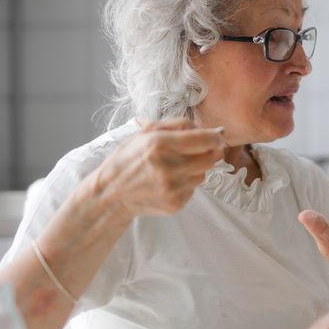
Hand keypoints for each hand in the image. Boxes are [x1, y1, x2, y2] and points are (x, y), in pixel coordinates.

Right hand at [92, 118, 224, 218]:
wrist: (111, 193)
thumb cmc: (129, 158)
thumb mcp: (146, 132)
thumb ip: (179, 125)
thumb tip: (212, 130)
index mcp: (159, 144)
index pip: (205, 140)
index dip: (216, 137)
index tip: (217, 136)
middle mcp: (168, 167)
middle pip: (210, 158)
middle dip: (209, 152)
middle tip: (198, 150)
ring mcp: (172, 188)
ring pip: (203, 174)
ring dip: (196, 168)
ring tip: (176, 167)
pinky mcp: (175, 203)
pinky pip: (194, 189)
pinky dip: (187, 183)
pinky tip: (169, 181)